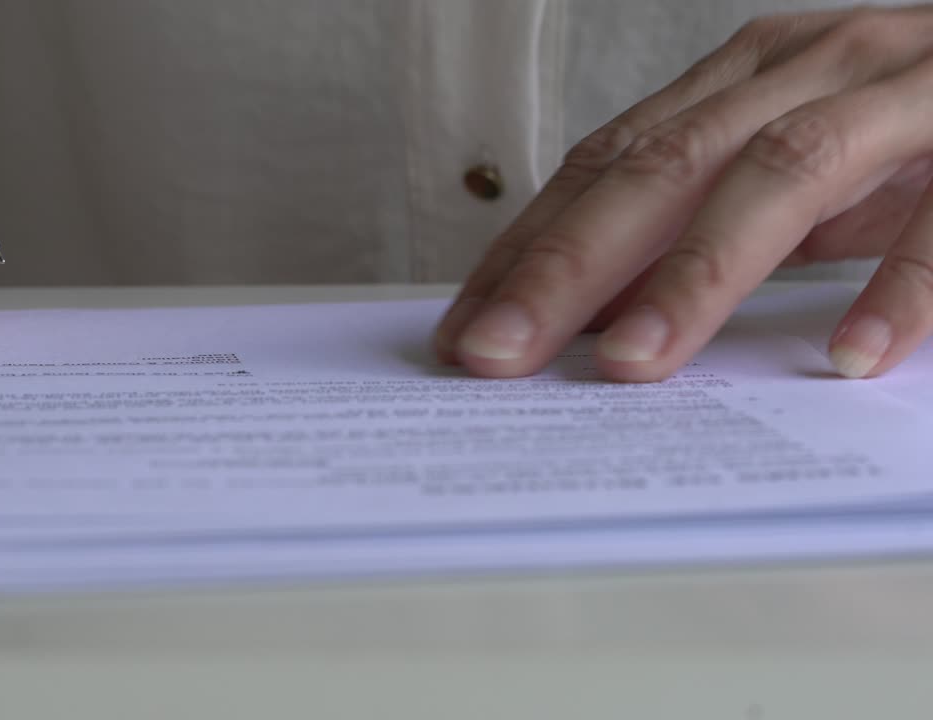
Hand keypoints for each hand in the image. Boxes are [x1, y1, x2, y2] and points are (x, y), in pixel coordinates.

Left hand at [436, 5, 932, 380]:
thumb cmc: (909, 131)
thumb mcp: (789, 175)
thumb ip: (703, 228)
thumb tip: (595, 312)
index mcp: (744, 79)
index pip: (608, 162)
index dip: (530, 244)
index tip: (466, 324)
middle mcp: (808, 69)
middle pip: (665, 168)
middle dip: (569, 266)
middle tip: (498, 353)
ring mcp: (903, 96)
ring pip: (782, 173)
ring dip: (698, 274)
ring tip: (631, 364)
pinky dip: (899, 287)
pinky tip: (848, 355)